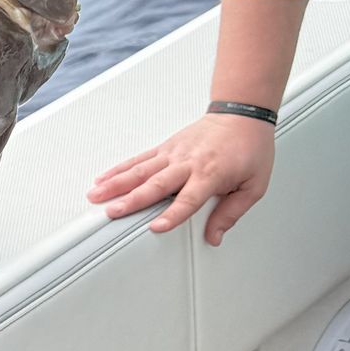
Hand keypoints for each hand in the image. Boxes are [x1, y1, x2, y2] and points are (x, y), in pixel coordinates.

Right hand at [87, 112, 275, 245]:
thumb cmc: (249, 148)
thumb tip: (215, 236)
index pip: (188, 199)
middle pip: (156, 184)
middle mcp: (188, 163)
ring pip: (140, 170)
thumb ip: (232, 213)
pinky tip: (103, 178)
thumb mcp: (254, 186)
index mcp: (211, 174)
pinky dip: (119, 169)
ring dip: (116, 183)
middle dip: (132, 200)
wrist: (242, 114)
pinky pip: (138, 159)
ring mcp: (173, 153)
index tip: (157, 227)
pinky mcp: (165, 147)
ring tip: (96, 195)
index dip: (172, 214)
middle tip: (113, 212)